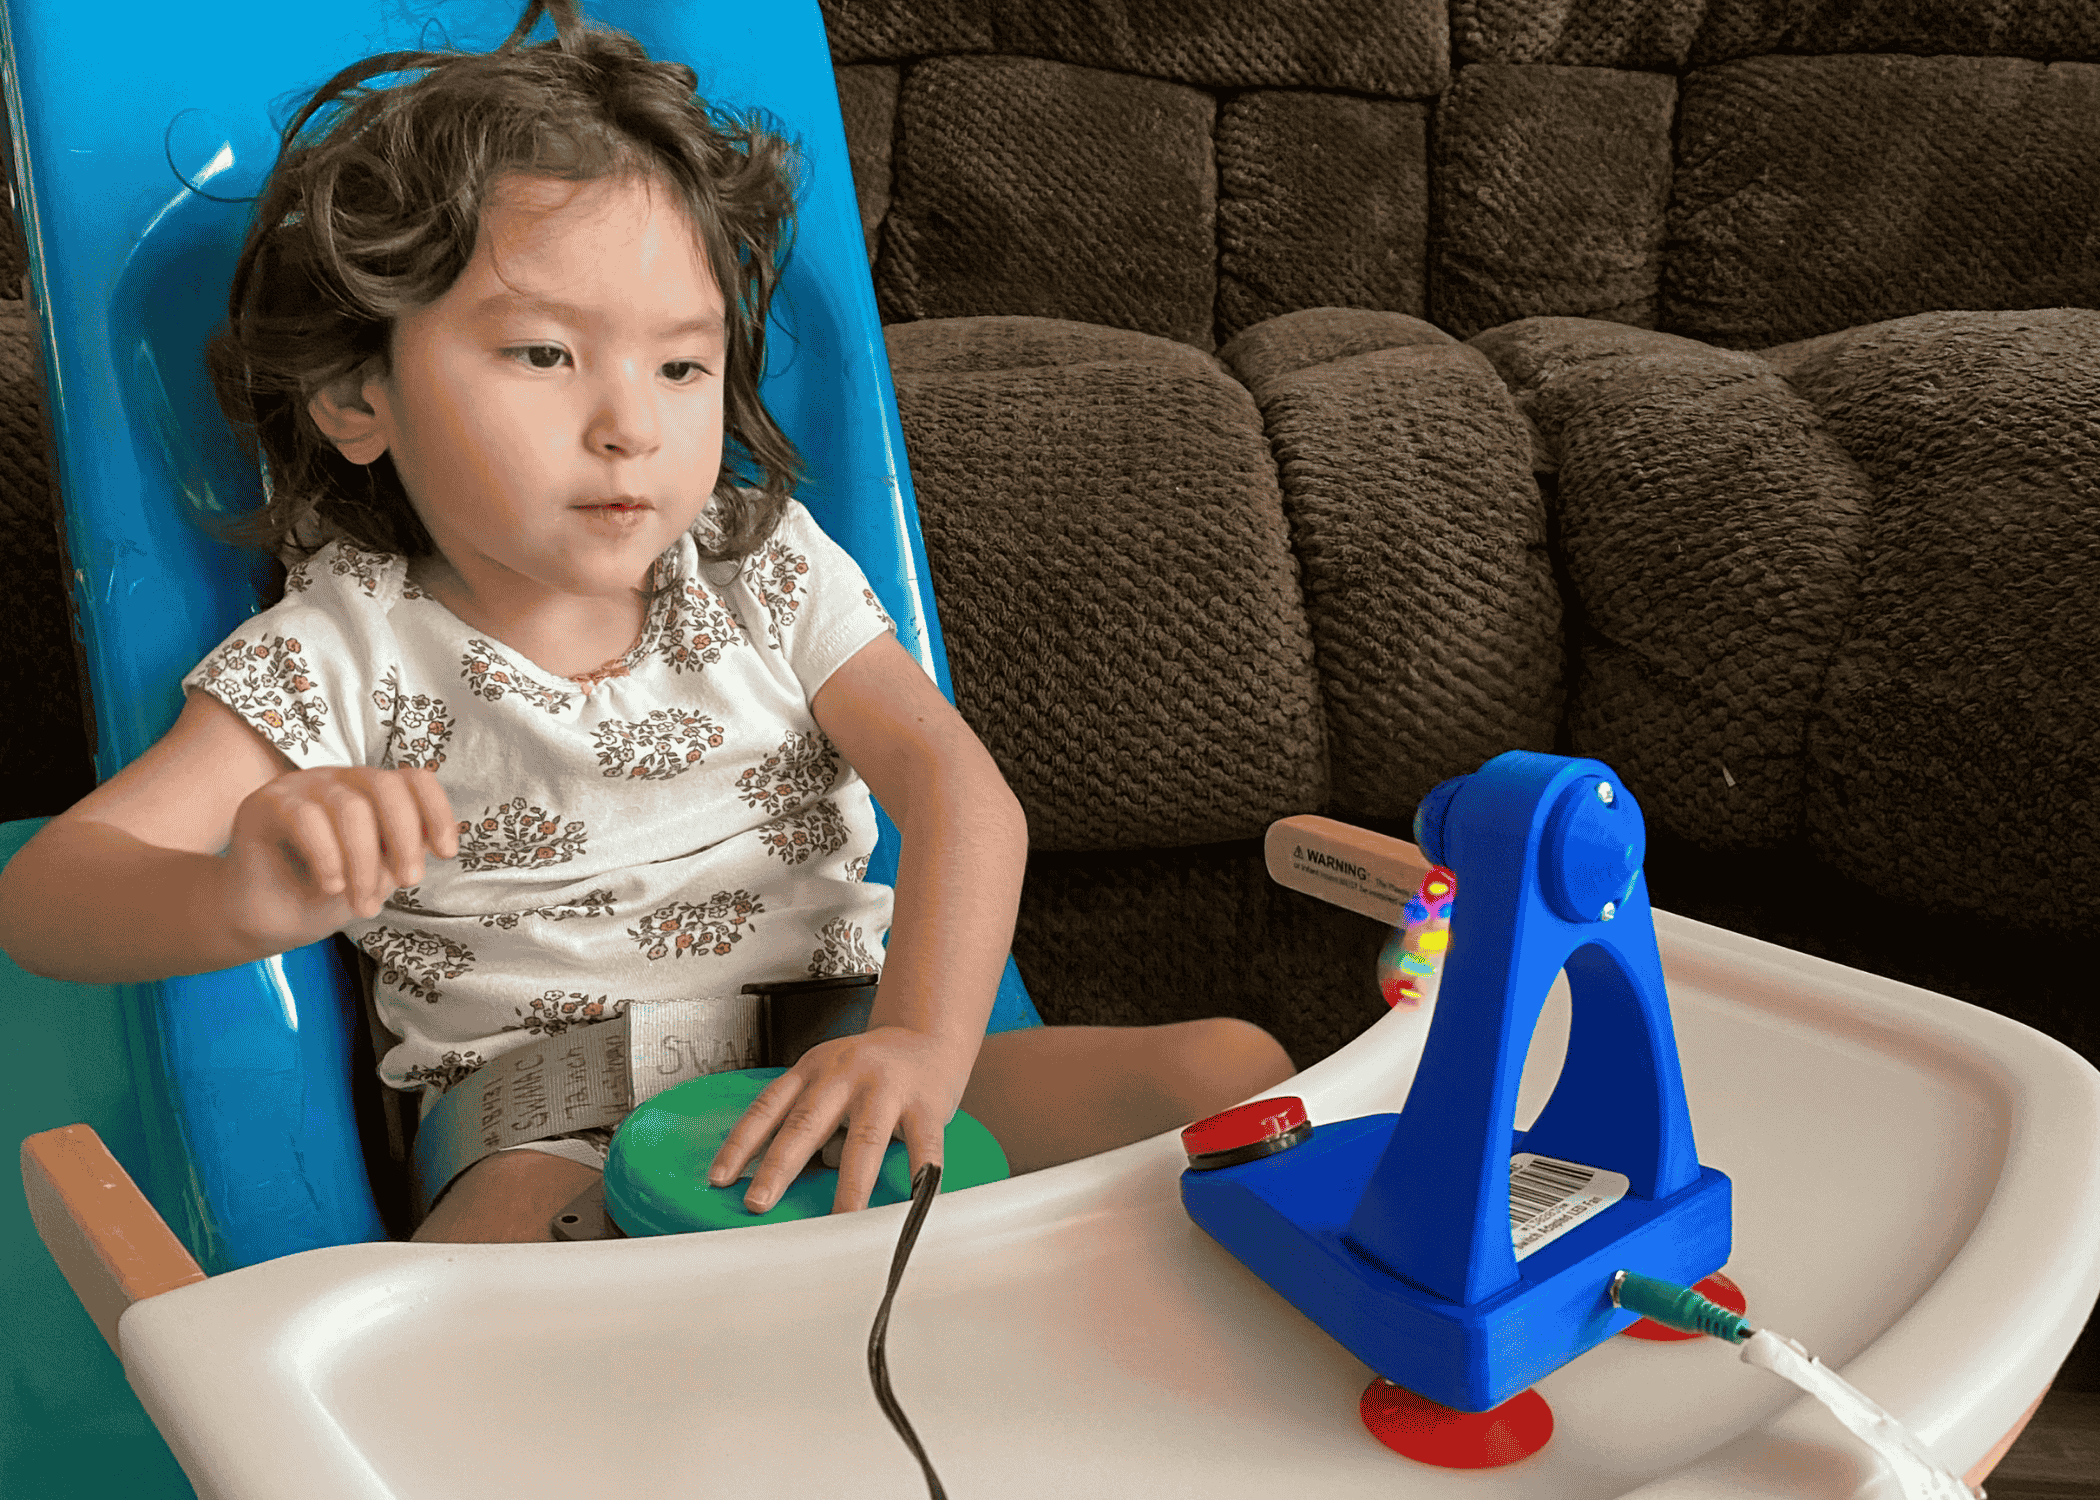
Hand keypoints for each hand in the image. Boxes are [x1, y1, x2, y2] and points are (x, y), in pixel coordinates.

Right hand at [220, 766, 457, 951]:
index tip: (446, 852)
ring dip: (364, 863)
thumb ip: (402, 853)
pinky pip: (306, 819)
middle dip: (404, 839)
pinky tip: (331, 886)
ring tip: (363, 905)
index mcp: (372, 791)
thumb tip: (432, 841)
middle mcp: (341, 780)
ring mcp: (302, 785)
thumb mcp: (378, 875)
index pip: (414, 780)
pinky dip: (327, 857)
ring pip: (350, 808)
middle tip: (408, 883)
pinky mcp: (267, 802)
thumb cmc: (326, 894)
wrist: (268, 918)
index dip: (437, 811)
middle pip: (387, 787)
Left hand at [706, 1026, 976, 1214]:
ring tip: (839, 1219)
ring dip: (850, 1185)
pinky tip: (913, 1201)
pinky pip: (922, 1144)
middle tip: (758, 1203)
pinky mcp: (926, 1103)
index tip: (719, 1179)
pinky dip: (918, 1175)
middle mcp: (844, 1074)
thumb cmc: (871, 1069)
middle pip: (806, 1123)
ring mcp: (886, 1087)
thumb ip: (806, 1118)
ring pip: (863, 1140)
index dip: (740, 1143)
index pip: (768, 1107)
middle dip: (779, 1166)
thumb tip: (782, 1175)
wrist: (927, 1035)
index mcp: (812, 1070)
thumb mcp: (829, 1079)